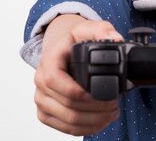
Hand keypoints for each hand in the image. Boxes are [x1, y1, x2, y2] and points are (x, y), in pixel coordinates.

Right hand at [33, 15, 123, 135]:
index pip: (54, 81)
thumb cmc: (73, 41)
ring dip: (93, 121)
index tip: (100, 94)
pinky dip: (85, 129)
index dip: (77, 92)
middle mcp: (41, 81)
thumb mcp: (87, 28)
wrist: (63, 49)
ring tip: (111, 113)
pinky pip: (65, 128)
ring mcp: (42, 99)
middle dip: (95, 109)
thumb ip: (102, 29)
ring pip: (67, 120)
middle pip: (66, 106)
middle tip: (114, 104)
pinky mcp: (47, 113)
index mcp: (48, 61)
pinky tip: (100, 122)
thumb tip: (114, 38)